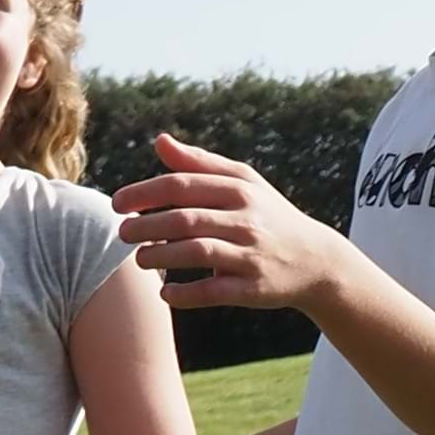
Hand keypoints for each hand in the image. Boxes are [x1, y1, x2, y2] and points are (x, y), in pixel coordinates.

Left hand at [116, 135, 342, 317]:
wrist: (316, 261)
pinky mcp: (256, 288)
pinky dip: (186, 294)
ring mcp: (252, 254)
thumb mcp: (243, 182)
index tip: (118, 204)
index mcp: (239, 190)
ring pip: (197, 252)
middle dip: (147, 226)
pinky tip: (165, 293)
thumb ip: (199, 163)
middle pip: (185, 219)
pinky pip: (214, 291)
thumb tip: (160, 141)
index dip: (144, 194)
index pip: (182, 186)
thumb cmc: (269, 216)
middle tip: (123, 233)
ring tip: (140, 259)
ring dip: (161, 257)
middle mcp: (247, 220)